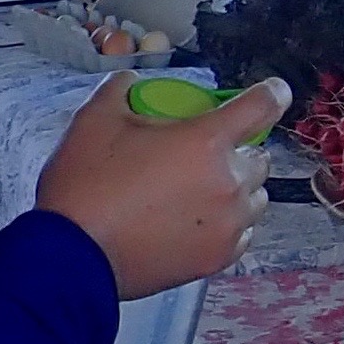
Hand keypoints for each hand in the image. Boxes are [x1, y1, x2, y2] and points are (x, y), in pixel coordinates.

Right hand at [35, 74, 287, 298]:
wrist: (72, 258)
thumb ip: (121, 91)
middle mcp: (229, 183)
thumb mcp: (95, 120)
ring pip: (254, 199)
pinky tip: (197, 221)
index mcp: (206, 142)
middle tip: (201, 154)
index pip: (263, 106)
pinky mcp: (217, 259)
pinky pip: (241, 234)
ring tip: (198, 191)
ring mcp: (228, 226)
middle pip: (259, 157)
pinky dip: (228, 224)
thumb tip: (131, 84)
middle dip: (237, 150)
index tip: (272, 93)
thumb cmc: (85, 188)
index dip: (272, 94)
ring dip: (236, 189)